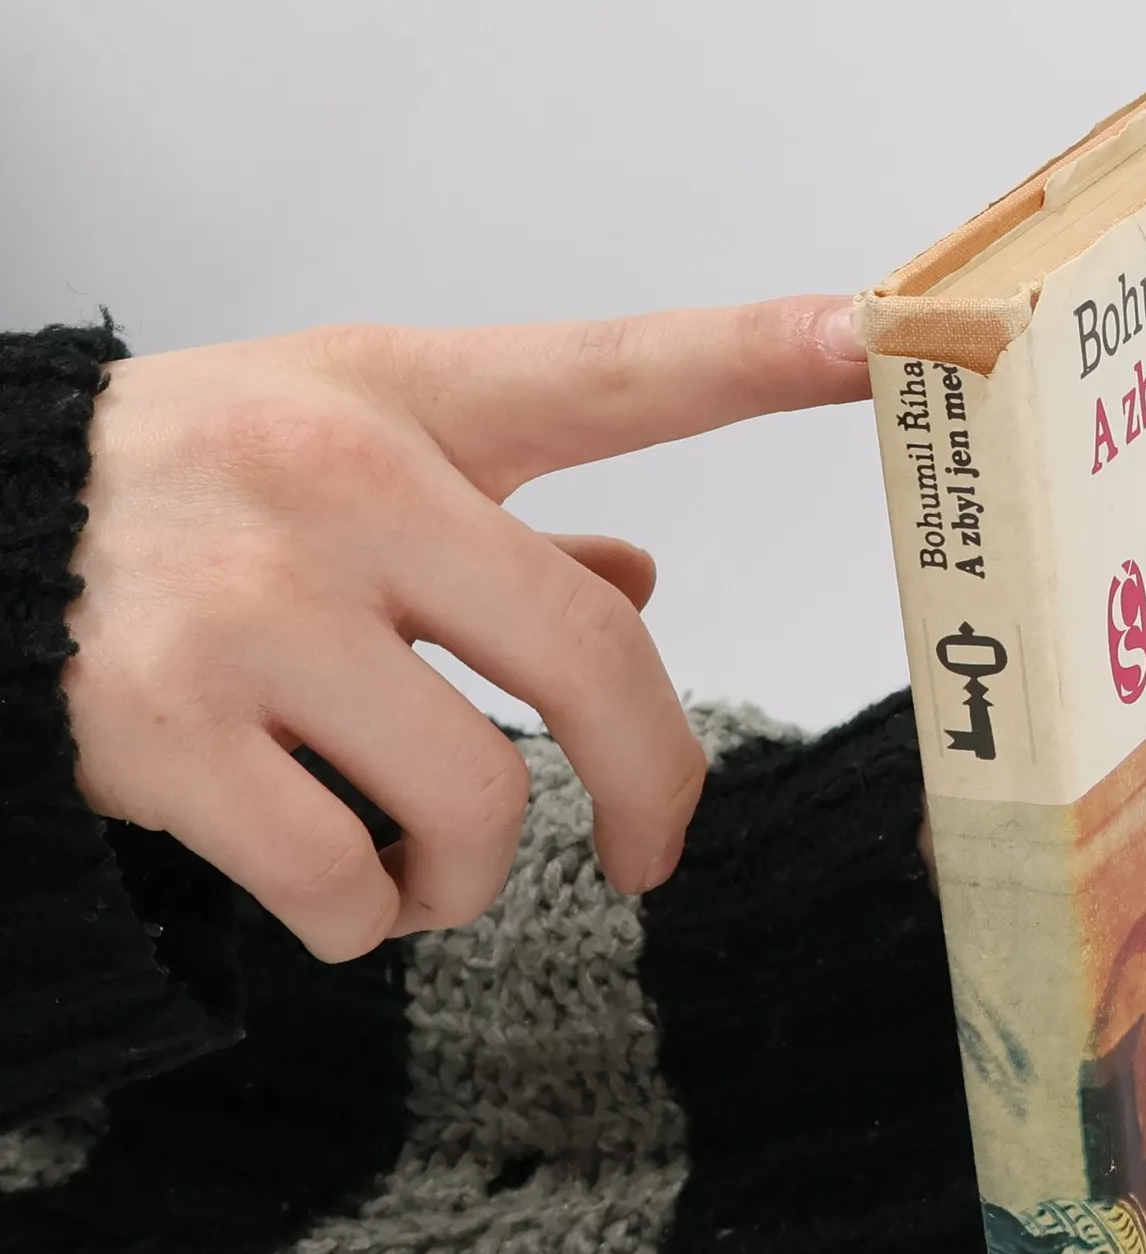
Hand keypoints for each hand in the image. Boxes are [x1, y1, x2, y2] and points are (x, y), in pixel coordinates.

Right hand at [69, 299, 868, 959]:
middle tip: (652, 855)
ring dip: (466, 877)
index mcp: (400, 401)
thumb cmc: (183, 504)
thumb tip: (648, 582)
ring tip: (411, 862)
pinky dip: (361, 920)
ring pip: (476, 805)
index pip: (612, 371)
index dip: (758, 354)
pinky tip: (327, 886)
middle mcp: (335, 487)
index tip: (879, 334)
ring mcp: (246, 609)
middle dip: (653, 790)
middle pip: (594, 661)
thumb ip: (503, 528)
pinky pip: (347, 887)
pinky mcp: (158, 732)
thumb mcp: (342, 462)